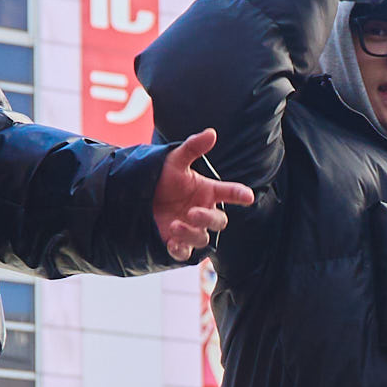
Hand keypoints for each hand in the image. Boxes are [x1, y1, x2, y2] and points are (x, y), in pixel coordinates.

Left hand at [150, 128, 252, 257]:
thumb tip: (211, 132)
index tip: (248, 196)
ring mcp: (191, 229)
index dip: (240, 194)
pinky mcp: (177, 243)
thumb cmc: (162, 177)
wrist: (139, 195)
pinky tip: (171, 243)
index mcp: (208, 191)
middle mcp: (203, 211)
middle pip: (218, 221)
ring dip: (191, 234)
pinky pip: (185, 253)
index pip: (230, 193)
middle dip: (208, 219)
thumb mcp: (175, 160)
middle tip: (192, 213)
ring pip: (203, 239)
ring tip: (174, 225)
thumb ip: (193, 148)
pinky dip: (180, 250)